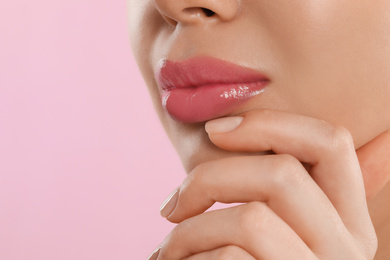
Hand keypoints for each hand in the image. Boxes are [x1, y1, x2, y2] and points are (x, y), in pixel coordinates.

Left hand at [149, 110, 382, 259]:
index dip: (268, 123)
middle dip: (208, 178)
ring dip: (190, 231)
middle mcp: (348, 248)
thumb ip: (322, 193)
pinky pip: (230, 257)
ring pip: (250, 220)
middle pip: (281, 174)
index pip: (331, 142)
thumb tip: (381, 142)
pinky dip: (191, 257)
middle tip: (172, 204)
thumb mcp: (300, 230)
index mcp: (349, 219)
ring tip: (168, 249)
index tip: (215, 129)